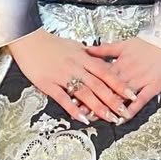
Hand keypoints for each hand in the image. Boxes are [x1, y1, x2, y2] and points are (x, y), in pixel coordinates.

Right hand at [7, 27, 137, 124]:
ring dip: (98, 107)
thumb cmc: (51, 43)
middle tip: (124, 112)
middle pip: (98, 85)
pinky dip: (74, 109)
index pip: (106, 72)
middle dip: (113, 100)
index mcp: (83, 57)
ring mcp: (63, 76)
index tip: (131, 94)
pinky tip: (83, 118)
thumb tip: (102, 60)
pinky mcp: (49, 84)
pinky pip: (64, 99)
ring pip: (84, 93)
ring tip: (109, 118)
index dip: (119, 84)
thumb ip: (88, 55)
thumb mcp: (74, 45)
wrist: (29, 41)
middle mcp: (76, 66)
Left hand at [84, 37, 160, 120]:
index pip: (98, 76)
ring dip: (107, 107)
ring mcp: (140, 80)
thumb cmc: (150, 42)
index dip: (86, 86)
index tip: (73, 94)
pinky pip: (140, 100)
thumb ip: (105, 49)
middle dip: (92, 100)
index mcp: (120, 61)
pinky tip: (122, 119)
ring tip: (94, 118)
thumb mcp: (125, 43)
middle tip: (78, 111)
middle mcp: (128, 72)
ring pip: (120, 95)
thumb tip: (87, 50)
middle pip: (106, 88)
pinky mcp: (153, 86)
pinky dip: (131, 109)